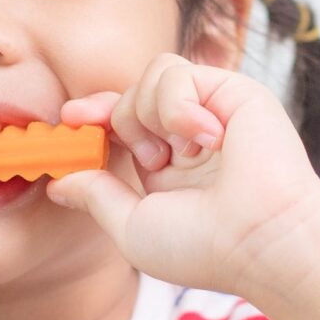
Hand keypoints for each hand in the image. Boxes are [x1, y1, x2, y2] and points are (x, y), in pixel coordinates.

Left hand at [48, 52, 319, 300]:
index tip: (69, 119)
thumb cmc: (205, 246)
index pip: (120, 122)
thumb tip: (58, 182)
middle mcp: (188, 136)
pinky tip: (208, 139)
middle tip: (152, 161)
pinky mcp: (232, 90)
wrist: (261, 239)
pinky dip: (177, 106)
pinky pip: (176, 73)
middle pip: (129, 93)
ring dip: (150, 116)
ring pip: (152, 76)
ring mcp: (211, 111)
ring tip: (180, 155)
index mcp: (167, 167)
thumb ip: (96, 196)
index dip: (93, 116)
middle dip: (122, 122)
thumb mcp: (133, 226)